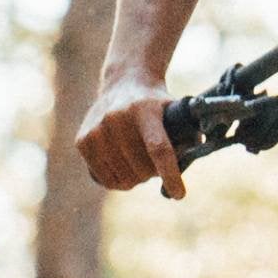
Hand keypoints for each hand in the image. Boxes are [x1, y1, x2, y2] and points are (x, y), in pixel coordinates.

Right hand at [77, 64, 184, 198]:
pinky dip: (118, 180)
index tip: (179, 194)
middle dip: (154, 174)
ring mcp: (97, 130)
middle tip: (156, 164)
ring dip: (136, 179)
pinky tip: (124, 167)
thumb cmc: (157, 105)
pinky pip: (104, 178)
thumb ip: (189, 135)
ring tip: (140, 163)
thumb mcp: (176, 111)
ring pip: (122, 178)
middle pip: (141, 168)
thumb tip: (195, 157)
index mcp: (145, 110)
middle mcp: (117, 118)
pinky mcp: (83, 141)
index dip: (169, 175)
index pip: (158, 149)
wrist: (124, 82)